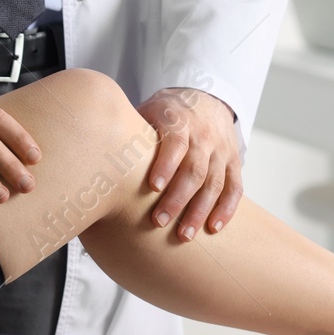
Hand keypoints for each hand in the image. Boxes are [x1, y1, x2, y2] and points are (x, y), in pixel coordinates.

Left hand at [136, 87, 241, 240]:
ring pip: (215, 183)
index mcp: (180, 121)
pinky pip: (235, 187)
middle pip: (195, 169)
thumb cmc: (167, 113)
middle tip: (159, 222)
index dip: (166, 165)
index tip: (154, 187)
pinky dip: (226, 209)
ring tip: (184, 235)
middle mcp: (204, 136)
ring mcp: (221, 150)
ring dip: (200, 211)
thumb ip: (131, 132)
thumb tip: (98, 156)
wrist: (206, 99)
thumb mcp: (148, 112)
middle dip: (178, 198)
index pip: (176, 143)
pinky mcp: (233, 162)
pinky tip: (213, 228)